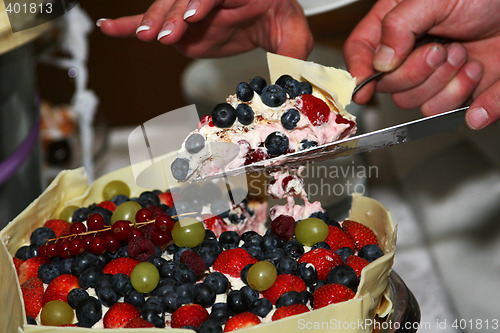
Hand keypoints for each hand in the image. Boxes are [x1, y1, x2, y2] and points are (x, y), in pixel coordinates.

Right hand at [97, 0, 312, 58]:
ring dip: (153, 21)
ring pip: (166, 8)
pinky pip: (151, 18)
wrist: (267, 15)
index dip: (202, 1)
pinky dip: (130, 24)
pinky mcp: (180, 21)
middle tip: (165, 35)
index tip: (193, 16)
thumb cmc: (280, 19)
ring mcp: (192, 6)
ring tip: (145, 36)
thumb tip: (297, 74)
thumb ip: (294, 49)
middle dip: (173, 15)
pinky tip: (110, 28)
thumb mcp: (294, 34)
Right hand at [343, 0, 499, 128]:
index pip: (360, 50)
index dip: (358, 71)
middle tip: (441, 49)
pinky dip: (468, 95)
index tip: (364, 88)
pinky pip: (448, 111)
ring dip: (446, 82)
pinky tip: (477, 73)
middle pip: (389, 85)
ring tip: (465, 55)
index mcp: (396, 26)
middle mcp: (409, 53)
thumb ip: (399, 24)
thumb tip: (381, 59)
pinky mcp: (456, 92)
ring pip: (417, 103)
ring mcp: (432, 76)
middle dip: (418, 71)